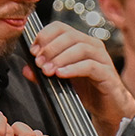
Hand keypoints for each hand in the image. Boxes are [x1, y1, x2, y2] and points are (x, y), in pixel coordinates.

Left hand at [29, 20, 134, 135]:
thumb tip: (26, 68)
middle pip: (69, 35)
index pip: (60, 27)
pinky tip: (61, 74)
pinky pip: (90, 66)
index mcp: (80, 42)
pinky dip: (73, 68)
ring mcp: (102, 58)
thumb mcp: (61, 80)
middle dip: (50, 48)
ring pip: (80, 47)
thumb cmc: (88, 90)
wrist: (108, 108)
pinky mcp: (107, 73)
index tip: (33, 51)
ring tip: (48, 70)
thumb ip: (44, 73)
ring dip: (60, 58)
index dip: (44, 36)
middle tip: (39, 63)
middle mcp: (92, 46)